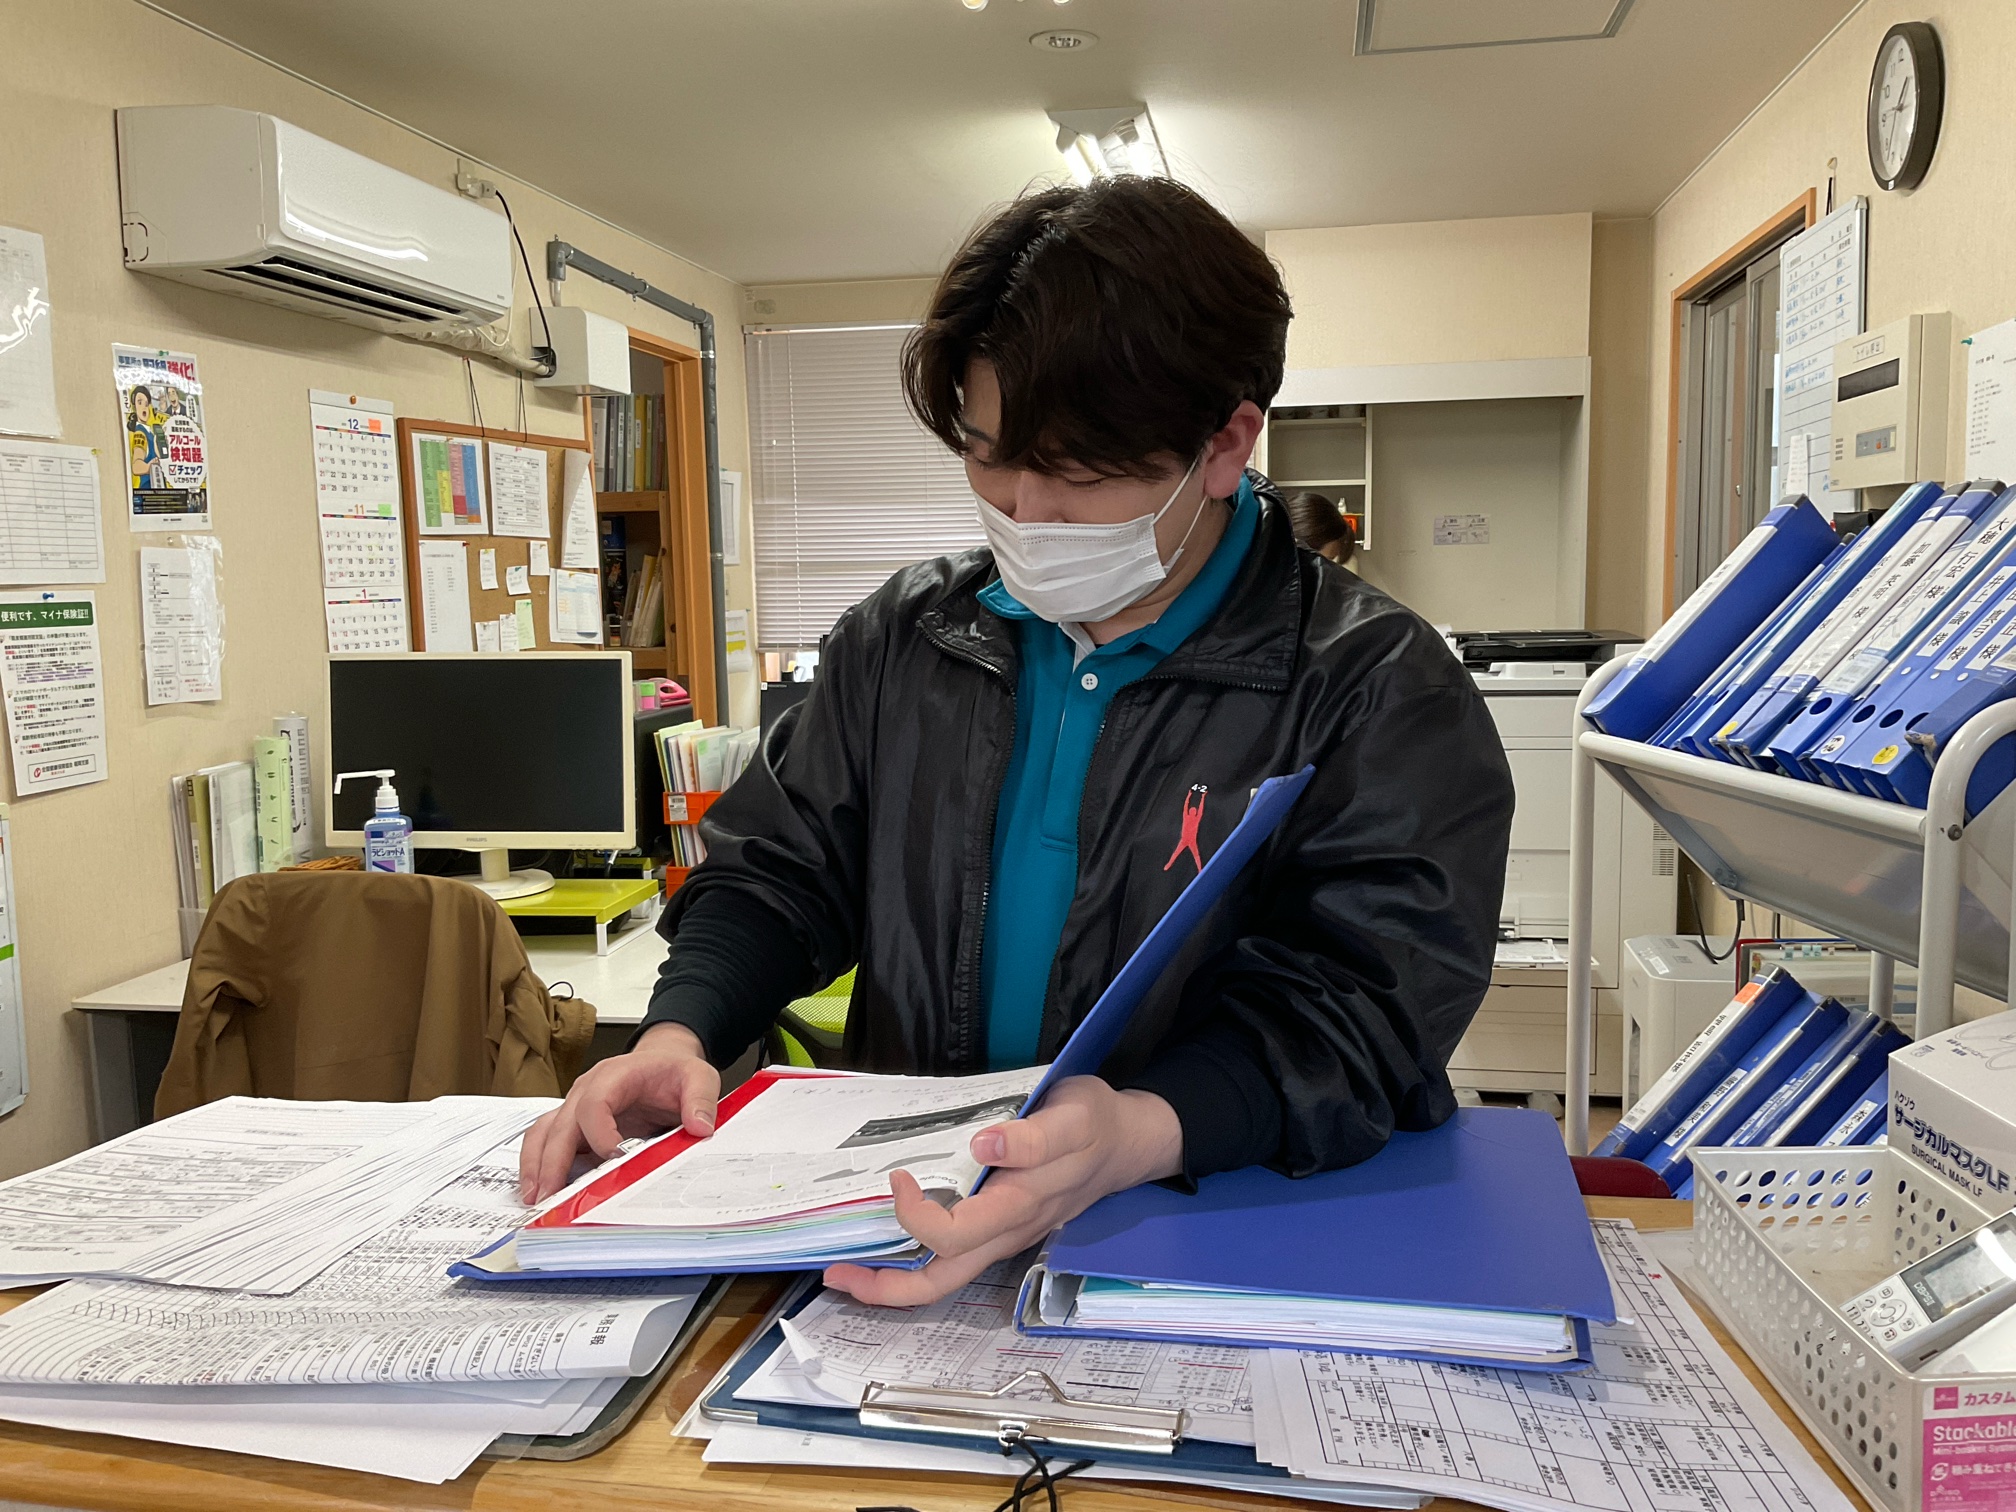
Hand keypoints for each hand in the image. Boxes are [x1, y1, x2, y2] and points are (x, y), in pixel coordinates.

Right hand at [518, 1023, 718, 1203]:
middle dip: (553, 1161)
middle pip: (560, 1124)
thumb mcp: (698, 1077)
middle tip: (551, 1195)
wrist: (662, 1065)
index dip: (600, 1132)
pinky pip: (547, 1143)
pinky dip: (538, 1166)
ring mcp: (576, 1108)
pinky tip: (540, 1190)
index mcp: (614, 1075)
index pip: (595, 1103)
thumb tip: (699, 1127)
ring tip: (536, 1198)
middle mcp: (586, 1090)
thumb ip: (700, 1099)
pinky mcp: (574, 1126)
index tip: (616, 1158)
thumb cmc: (672, 1071)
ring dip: (536, 1165)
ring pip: (544, 1133)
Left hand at [822, 1076, 1181, 1305]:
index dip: (916, 1216)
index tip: (898, 1177)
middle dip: (885, 1286)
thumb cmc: (1096, 1123)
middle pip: (943, 1281)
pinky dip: (916, 1261)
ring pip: (946, 1278)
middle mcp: (1008, 1232)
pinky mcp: (1002, 1227)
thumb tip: (985, 1143)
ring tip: (850, 1273)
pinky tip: (892, 1243)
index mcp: (1020, 1206)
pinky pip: (954, 1259)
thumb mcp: (1074, 1116)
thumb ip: (1034, 1136)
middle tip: (835, 1273)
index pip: (956, 1235)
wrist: (1128, 1141)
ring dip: (895, 1283)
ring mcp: (1005, 1235)